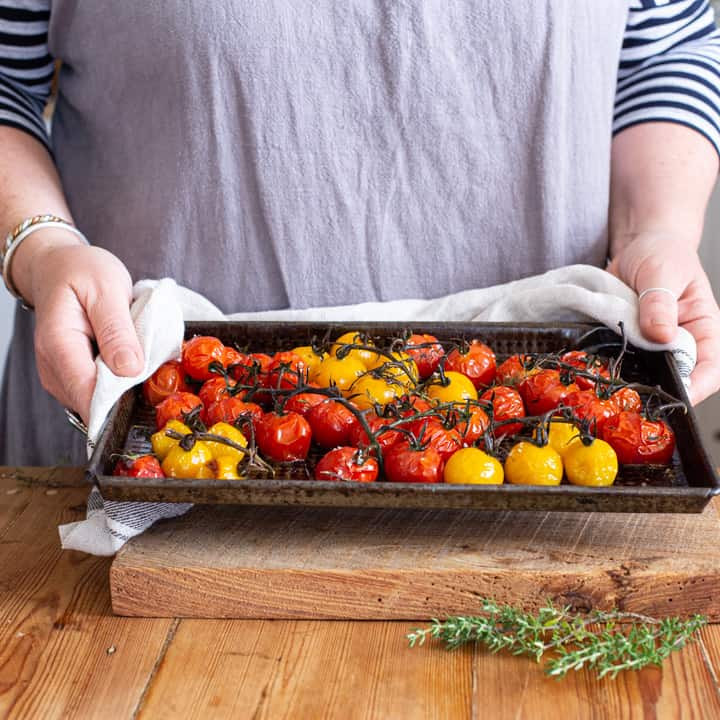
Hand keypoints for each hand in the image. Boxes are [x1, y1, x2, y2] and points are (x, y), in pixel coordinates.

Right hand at [15, 233, 143, 421]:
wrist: (59, 267)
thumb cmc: (82, 272)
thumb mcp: (107, 289)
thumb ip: (117, 331)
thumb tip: (130, 370)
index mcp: (59, 345)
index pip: (87, 394)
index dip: (119, 403)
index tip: (149, 395)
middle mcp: (54, 368)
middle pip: (95, 402)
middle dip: (127, 393)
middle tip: (155, 368)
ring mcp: (62, 376)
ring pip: (100, 400)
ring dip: (125, 387)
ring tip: (139, 356)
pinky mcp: (73, 377)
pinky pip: (100, 390)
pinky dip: (120, 381)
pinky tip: (129, 360)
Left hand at [607, 232, 719, 404]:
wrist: (638, 247)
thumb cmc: (661, 255)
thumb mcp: (661, 272)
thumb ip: (659, 303)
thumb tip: (661, 335)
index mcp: (703, 326)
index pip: (711, 365)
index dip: (698, 385)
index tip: (679, 397)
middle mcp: (681, 341)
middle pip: (677, 377)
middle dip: (660, 390)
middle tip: (636, 397)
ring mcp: (653, 345)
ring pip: (648, 373)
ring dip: (632, 381)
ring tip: (616, 388)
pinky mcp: (630, 343)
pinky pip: (623, 361)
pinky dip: (612, 366)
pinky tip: (599, 371)